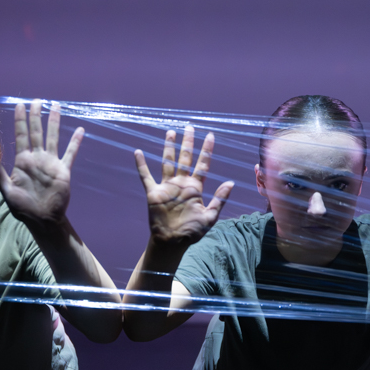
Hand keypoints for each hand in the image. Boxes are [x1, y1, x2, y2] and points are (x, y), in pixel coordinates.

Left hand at [0, 99, 80, 229]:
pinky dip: (75, 142)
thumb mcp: (5, 187)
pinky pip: (70, 153)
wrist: (42, 219)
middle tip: (37, 100)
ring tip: (56, 106)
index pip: (21, 135)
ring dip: (54, 122)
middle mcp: (37, 158)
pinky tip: (80, 130)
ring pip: (53, 137)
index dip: (20, 119)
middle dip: (36, 115)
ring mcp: (51, 162)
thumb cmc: (23, 206)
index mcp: (23, 160)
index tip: (19, 104)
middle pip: (36, 131)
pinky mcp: (63, 170)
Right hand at [134, 125, 233, 245]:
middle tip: (190, 127)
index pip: (202, 164)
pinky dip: (141, 165)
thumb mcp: (210, 216)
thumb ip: (220, 199)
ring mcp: (167, 187)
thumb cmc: (192, 232)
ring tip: (170, 132)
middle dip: (188, 142)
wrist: (173, 242)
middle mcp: (181, 183)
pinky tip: (138, 152)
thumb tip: (231, 182)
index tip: (210, 135)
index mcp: (195, 187)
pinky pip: (146, 176)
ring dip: (169, 147)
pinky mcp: (154, 193)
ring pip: (168, 162)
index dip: (206, 150)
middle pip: (185, 158)